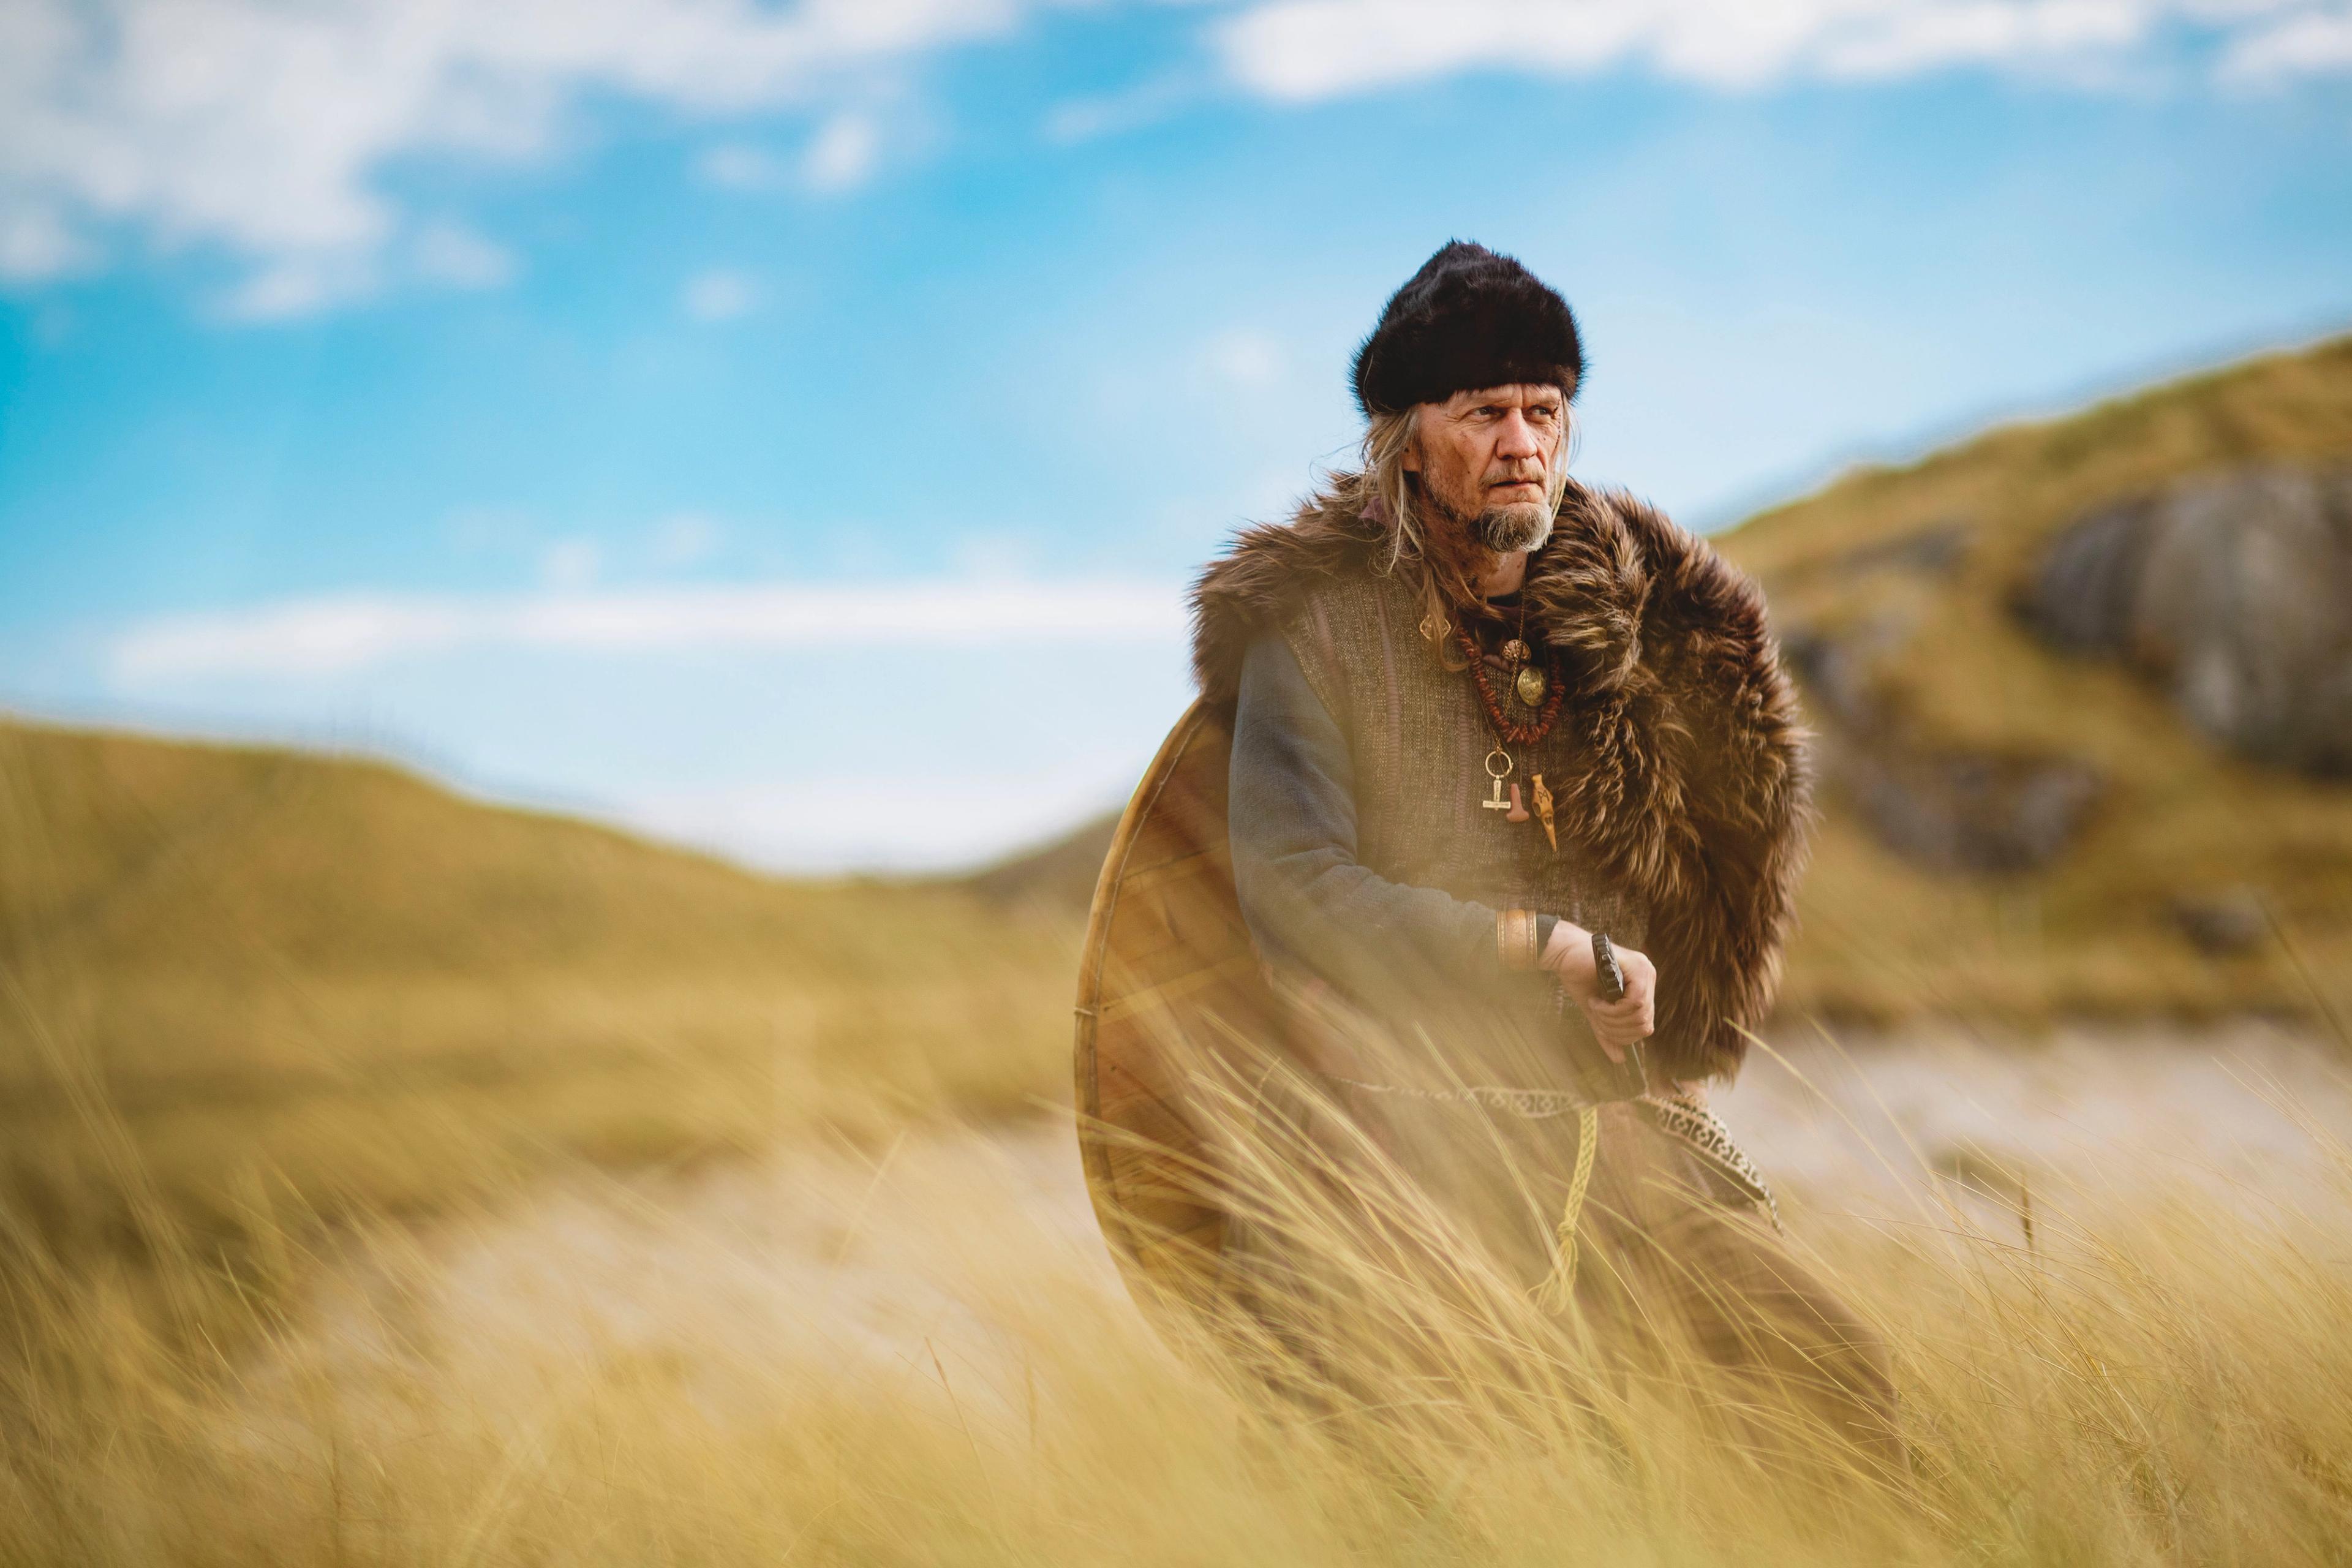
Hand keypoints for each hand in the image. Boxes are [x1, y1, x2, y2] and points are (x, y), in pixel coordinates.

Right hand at [1541, 921, 1656, 1064]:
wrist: (1564, 955)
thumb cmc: (1579, 978)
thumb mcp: (1597, 1012)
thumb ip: (1609, 1033)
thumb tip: (1620, 1060)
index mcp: (1643, 987)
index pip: (1646, 1024)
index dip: (1624, 1035)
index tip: (1601, 1025)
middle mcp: (1649, 977)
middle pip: (1645, 1022)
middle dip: (1617, 1028)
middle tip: (1597, 1018)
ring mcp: (1645, 971)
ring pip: (1640, 1015)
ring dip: (1612, 1018)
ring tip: (1595, 1008)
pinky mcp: (1637, 967)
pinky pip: (1634, 1003)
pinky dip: (1613, 1009)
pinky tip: (1596, 1002)